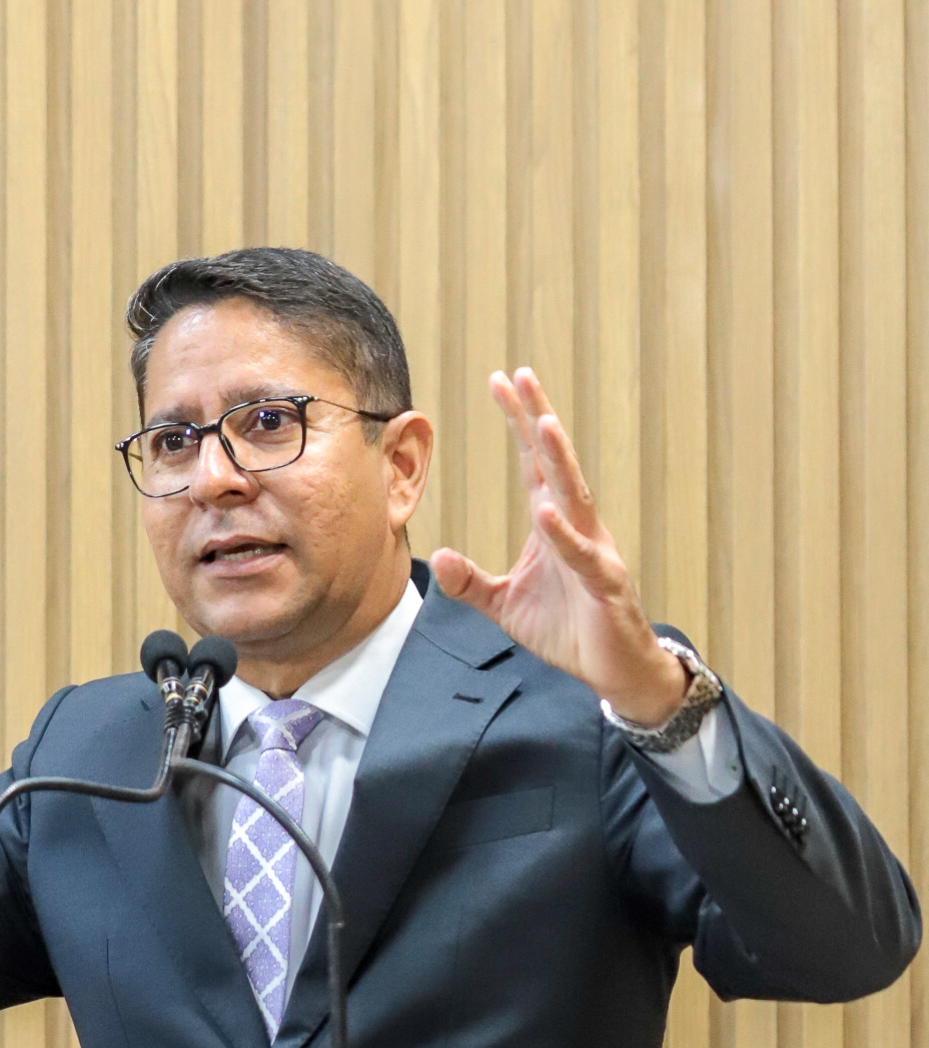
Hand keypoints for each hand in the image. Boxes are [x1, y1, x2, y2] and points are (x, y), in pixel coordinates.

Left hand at [430, 369, 687, 726]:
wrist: (611, 671)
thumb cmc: (567, 629)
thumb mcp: (504, 605)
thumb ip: (470, 582)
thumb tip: (437, 557)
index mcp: (553, 524)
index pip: (532, 462)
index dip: (518, 423)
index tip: (502, 381)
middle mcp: (576, 526)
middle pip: (554, 463)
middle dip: (537, 418)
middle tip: (521, 376)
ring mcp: (594, 551)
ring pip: (575, 496)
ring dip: (559, 460)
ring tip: (542, 423)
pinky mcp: (605, 584)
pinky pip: (582, 555)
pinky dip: (564, 535)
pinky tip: (546, 512)